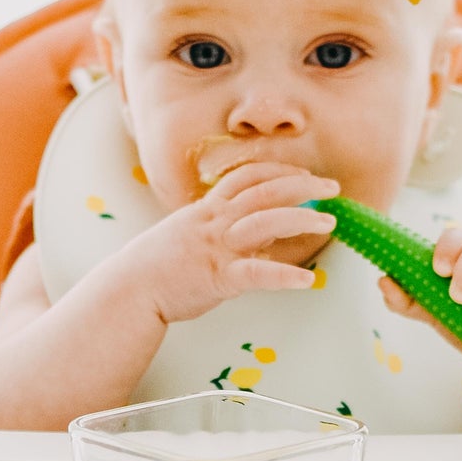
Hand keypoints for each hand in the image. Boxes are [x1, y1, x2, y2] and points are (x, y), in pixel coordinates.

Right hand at [125, 161, 338, 325]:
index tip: (304, 173)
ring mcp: (216, 248)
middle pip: (264, 191)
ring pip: (265, 222)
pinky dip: (284, 276)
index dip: (280, 170)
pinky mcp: (217, 278)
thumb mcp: (188, 235)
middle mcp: (214, 221)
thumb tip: (259, 233)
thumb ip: (222, 230)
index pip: (248, 176)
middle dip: (302, 185)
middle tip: (332, 188)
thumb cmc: (157, 267)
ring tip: (329, 222)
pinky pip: (256, 274)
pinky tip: (308, 280)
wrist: (129, 290)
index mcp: (207, 210)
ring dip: (301, 218)